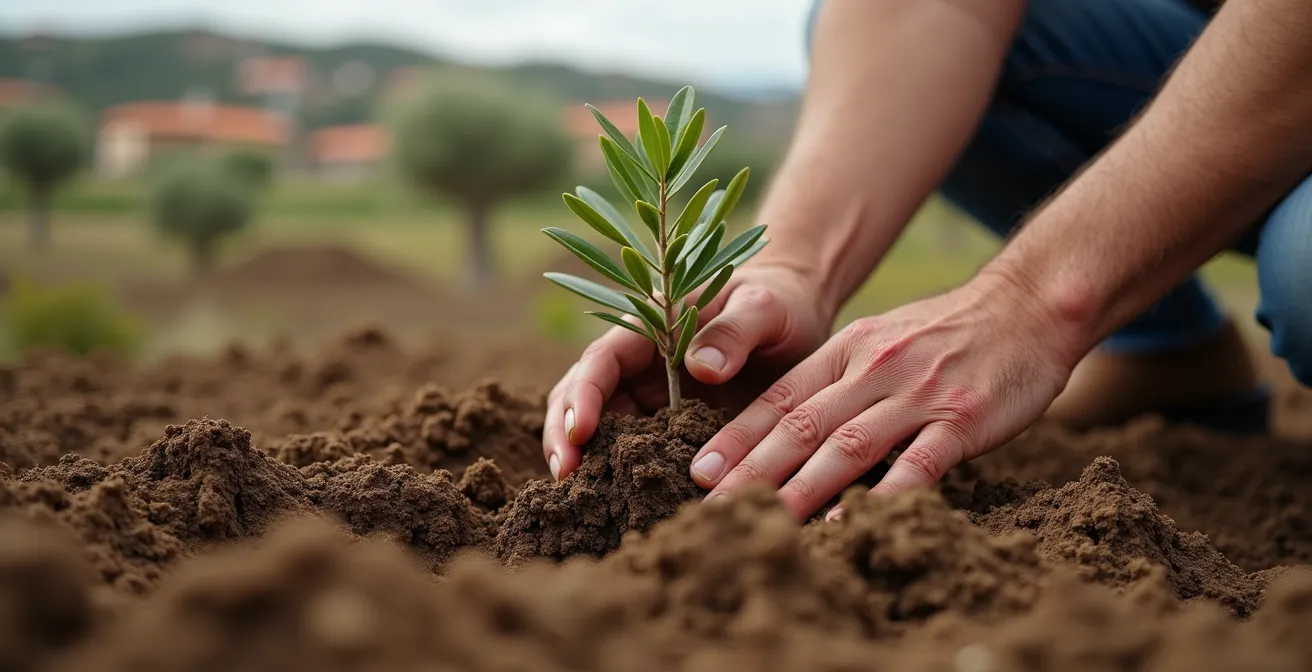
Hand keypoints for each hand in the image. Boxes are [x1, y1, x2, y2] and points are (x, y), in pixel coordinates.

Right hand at [542, 264, 831, 480]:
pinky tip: (622, 504)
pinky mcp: (667, 425)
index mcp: (649, 325)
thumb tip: (699, 368)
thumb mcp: (763, 308)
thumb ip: (735, 331)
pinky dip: (622, 475)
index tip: (581, 431)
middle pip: (582, 396)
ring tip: (579, 497)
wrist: (797, 318)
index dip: (584, 394)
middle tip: (565, 476)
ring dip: (584, 459)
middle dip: (565, 433)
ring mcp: (649, 395)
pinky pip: (637, 451)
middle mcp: (639, 362)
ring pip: (601, 429)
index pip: (601, 359)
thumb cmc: (777, 303)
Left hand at [690, 271, 1082, 520]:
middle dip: (751, 471)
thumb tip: (785, 432)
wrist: (1029, 306)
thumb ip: (837, 382)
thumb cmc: (948, 334)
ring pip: (846, 446)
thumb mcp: (880, 341)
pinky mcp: (963, 419)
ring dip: (800, 488)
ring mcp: (917, 394)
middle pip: (801, 426)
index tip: (699, 471)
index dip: (737, 438)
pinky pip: (915, 464)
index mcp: (846, 351)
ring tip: (763, 521)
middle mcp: (872, 369)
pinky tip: (848, 522)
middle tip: (712, 508)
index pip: (779, 399)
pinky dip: (878, 495)